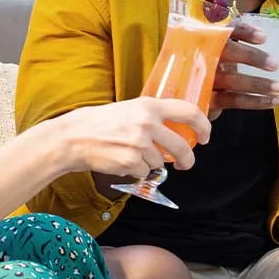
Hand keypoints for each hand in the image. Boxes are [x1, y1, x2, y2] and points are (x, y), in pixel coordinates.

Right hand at [57, 97, 209, 176]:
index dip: (203, 126)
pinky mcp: (130, 162)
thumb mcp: (130, 109)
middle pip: (182, 146)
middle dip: (187, 159)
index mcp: (150, 105)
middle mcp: (148, 123)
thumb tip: (175, 128)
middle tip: (185, 163)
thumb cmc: (100, 122)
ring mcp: (140, 144)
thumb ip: (152, 116)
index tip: (205, 136)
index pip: (189, 112)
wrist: (74, 137)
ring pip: (160, 162)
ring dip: (150, 163)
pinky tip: (122, 161)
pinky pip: (144, 172)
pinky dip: (136, 171)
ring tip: (131, 154)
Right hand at [211, 18, 278, 114]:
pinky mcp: (206, 99)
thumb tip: (262, 35)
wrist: (180, 94)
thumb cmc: (205, 66)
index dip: (245, 32)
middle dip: (252, 57)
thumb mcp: (215, 49)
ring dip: (259, 85)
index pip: (225, 29)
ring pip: (233, 80)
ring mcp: (203, 78)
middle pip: (227, 52)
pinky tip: (271, 101)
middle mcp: (202, 55)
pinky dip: (254, 101)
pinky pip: (233, 100)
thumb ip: (232, 38)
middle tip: (275, 65)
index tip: (264, 38)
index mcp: (206, 39)